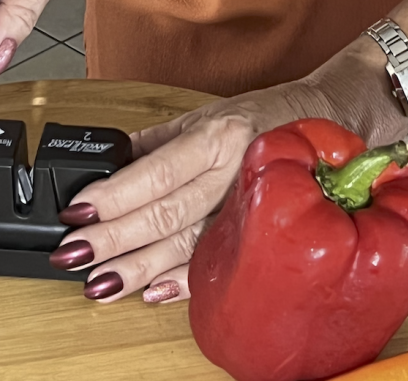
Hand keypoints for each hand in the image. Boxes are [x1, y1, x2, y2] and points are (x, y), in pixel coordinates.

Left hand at [49, 52, 407, 305]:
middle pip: (166, 213)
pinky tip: (155, 295)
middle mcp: (234, 173)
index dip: (117, 192)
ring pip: (188, 245)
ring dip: (141, 268)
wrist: (334, 125)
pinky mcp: (262, 236)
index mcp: (218, 136)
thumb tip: (110, 156)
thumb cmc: (269, 116)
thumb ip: (159, 140)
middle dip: (115, 237)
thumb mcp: (209, 113)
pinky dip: (185, 284)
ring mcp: (250, 209)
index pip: (158, 170)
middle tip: (74, 253)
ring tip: (100, 283)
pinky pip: (219, 265)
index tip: (79, 207)